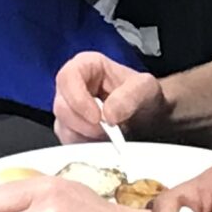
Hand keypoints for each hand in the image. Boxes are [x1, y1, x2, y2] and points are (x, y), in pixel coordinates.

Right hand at [51, 50, 165, 143]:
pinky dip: (85, 146)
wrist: (150, 117)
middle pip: (62, 106)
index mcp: (87, 65)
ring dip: (86, 136)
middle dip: (84, 123)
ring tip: (109, 137)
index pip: (68, 77)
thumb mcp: (146, 89)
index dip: (77, 98)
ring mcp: (69, 109)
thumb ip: (130, 96)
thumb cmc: (144, 96)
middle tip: (107, 132)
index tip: (97, 118)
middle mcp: (73, 86)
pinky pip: (68, 142)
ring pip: (62, 126)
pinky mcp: (70, 130)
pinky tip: (102, 144)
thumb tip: (108, 114)